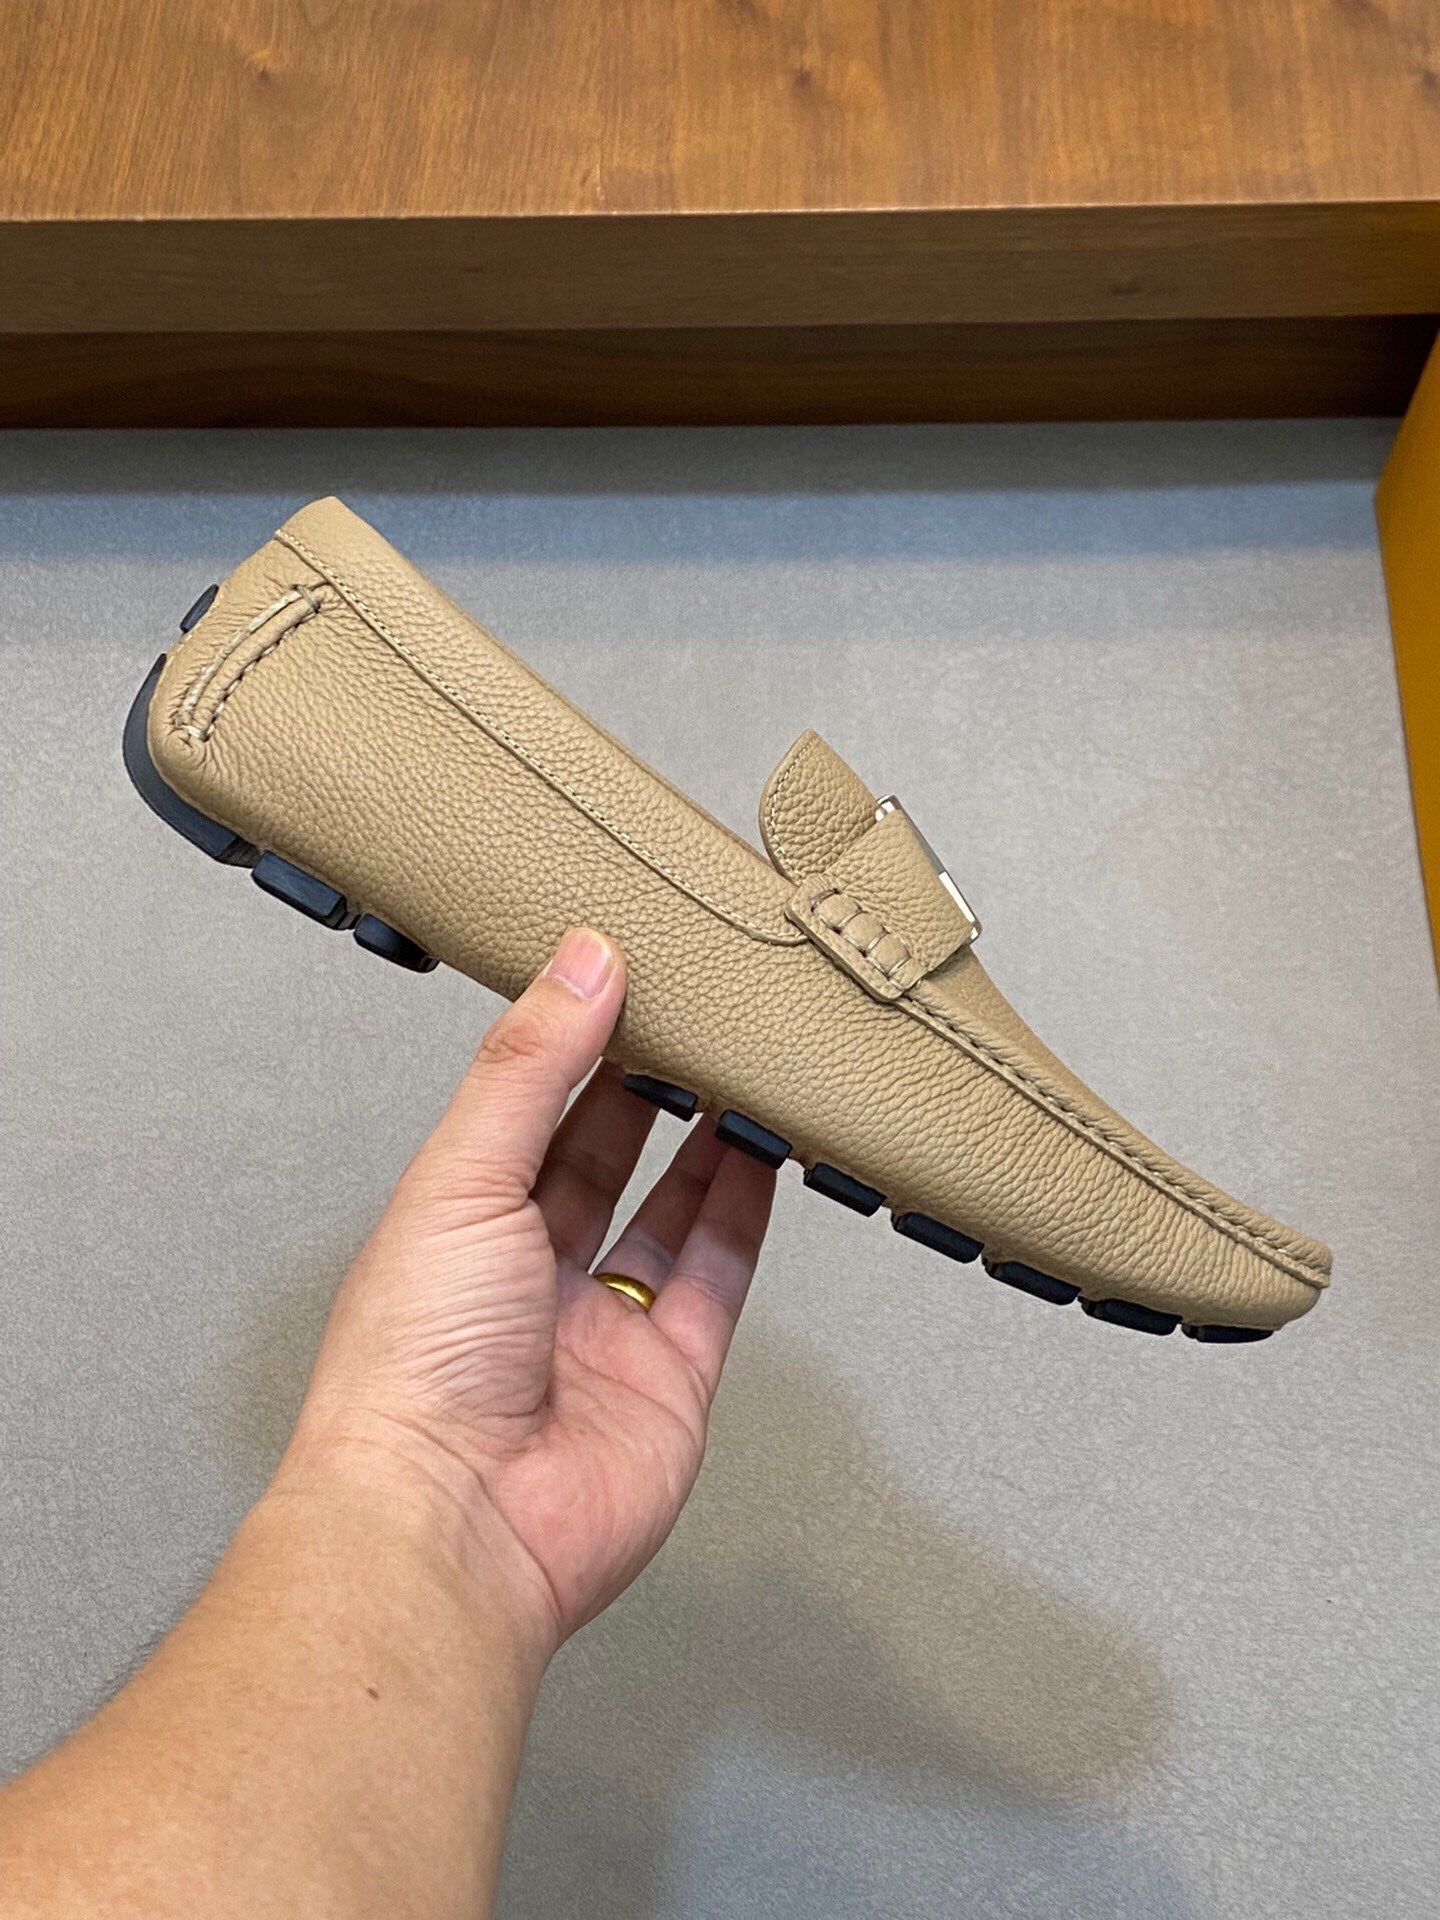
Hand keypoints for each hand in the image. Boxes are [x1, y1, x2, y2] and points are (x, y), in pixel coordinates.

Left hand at [283, 928, 774, 1654]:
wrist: (455, 1525)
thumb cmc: (414, 1366)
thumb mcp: (462, 1177)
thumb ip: (530, 1069)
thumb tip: (581, 960)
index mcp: (456, 1227)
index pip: (525, 1113)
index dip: (573, 1047)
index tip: (624, 975)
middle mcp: (525, 1278)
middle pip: (601, 1160)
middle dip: (647, 1089)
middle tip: (698, 1015)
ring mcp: (601, 1330)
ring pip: (668, 1215)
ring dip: (707, 1144)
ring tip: (744, 1069)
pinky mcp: (669, 1379)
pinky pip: (716, 1280)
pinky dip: (745, 1216)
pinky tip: (766, 1154)